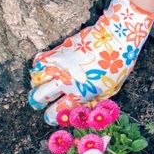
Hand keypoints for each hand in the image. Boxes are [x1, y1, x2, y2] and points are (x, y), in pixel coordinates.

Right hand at [29, 0, 153, 123]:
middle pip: (39, 96)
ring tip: (42, 85)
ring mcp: (60, 64)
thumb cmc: (117, 65)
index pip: (55, 112)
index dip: (51, 117)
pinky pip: (38, 60)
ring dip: (36, 84)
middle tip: (40, 102)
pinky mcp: (58, 50)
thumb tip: (80, 108)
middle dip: (37, 102)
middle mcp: (66, 80)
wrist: (115, 37)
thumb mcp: (109, 90)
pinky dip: (38, 66)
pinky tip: (44, 69)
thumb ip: (93, 101)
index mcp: (79, 94)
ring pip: (35, 78)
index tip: (51, 115)